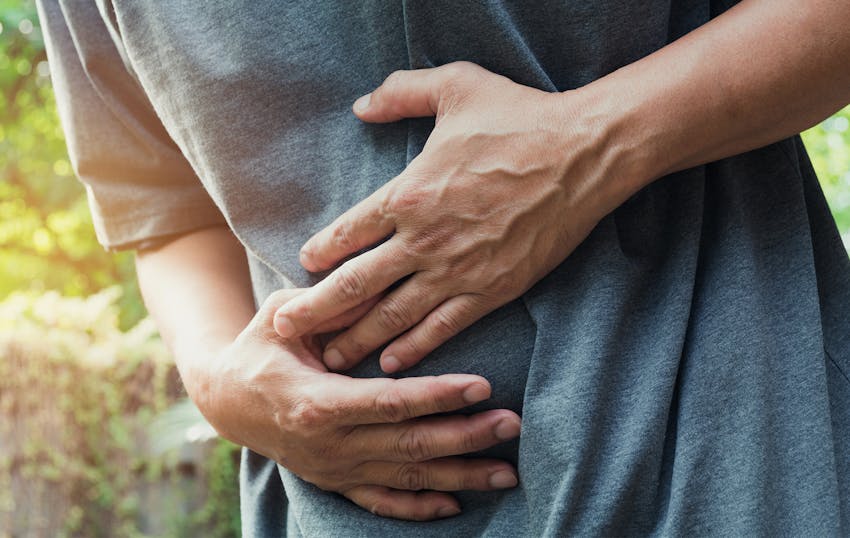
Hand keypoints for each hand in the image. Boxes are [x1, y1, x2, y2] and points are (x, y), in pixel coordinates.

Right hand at [191, 287, 521, 520]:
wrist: (226, 401)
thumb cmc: (259, 349)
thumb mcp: (282, 317)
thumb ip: (330, 305)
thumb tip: (381, 289)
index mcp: (317, 400)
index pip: (390, 402)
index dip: (438, 396)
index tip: (482, 386)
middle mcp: (330, 443)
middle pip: (409, 444)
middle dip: (466, 436)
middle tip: (512, 424)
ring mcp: (334, 468)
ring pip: (407, 477)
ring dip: (459, 475)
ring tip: (506, 472)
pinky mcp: (336, 482)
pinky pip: (382, 502)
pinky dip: (419, 507)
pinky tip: (455, 504)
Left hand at [274, 62, 621, 371]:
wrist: (583, 155)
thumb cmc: (520, 118)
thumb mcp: (456, 86)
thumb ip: (402, 93)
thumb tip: (362, 106)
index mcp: (408, 192)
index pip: (346, 233)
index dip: (318, 253)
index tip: (301, 268)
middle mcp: (423, 238)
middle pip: (355, 284)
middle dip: (315, 310)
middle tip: (285, 329)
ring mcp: (457, 269)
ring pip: (392, 315)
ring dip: (356, 339)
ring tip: (329, 358)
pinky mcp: (491, 290)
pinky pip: (442, 327)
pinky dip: (414, 348)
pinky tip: (391, 364)